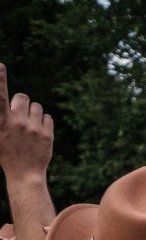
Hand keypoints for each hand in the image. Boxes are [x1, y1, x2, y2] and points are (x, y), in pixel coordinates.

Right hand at [0, 64, 52, 180]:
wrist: (25, 173)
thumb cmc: (6, 152)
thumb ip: (2, 116)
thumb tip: (6, 102)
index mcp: (1, 122)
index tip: (0, 65)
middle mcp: (17, 123)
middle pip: (22, 97)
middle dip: (20, 103)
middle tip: (18, 117)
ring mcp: (34, 129)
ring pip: (36, 106)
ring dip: (33, 113)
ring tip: (28, 127)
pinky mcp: (47, 134)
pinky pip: (47, 117)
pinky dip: (43, 122)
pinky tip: (38, 134)